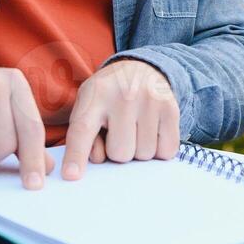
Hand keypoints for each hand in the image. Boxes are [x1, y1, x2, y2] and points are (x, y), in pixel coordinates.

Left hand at [61, 60, 179, 180]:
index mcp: (95, 96)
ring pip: (144, 155)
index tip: (71, 175)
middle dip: (118, 150)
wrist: (140, 69)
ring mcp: (150, 101)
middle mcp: (124, 96)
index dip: (76, 155)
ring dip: (139, 149)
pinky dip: (159, 149)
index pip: (82, 130)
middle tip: (119, 131)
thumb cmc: (108, 97)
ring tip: (135, 128)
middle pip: (120, 153)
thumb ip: (84, 135)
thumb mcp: (88, 106)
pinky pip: (166, 151)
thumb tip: (99, 159)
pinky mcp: (171, 109)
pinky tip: (152, 130)